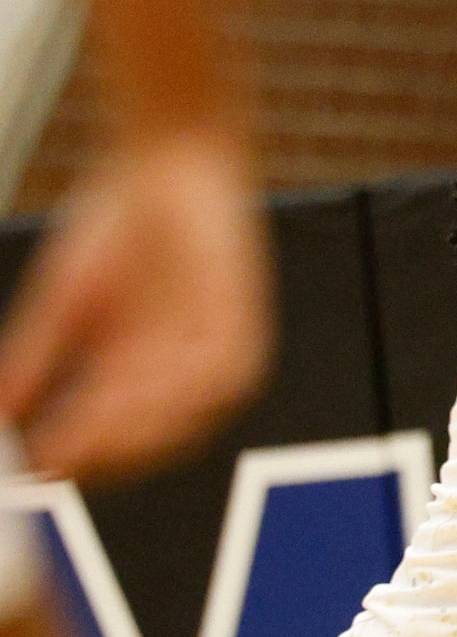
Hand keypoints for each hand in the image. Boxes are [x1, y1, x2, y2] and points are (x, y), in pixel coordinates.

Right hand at [0, 128, 268, 483]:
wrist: (170, 166)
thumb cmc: (116, 227)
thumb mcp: (63, 300)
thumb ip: (34, 360)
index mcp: (132, 380)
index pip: (105, 442)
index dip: (72, 458)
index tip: (33, 470)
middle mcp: (174, 383)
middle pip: (141, 444)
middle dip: (99, 452)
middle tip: (58, 458)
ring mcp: (211, 366)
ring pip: (175, 422)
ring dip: (130, 429)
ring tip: (87, 426)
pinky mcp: (242, 342)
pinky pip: (212, 384)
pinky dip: (174, 395)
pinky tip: (132, 393)